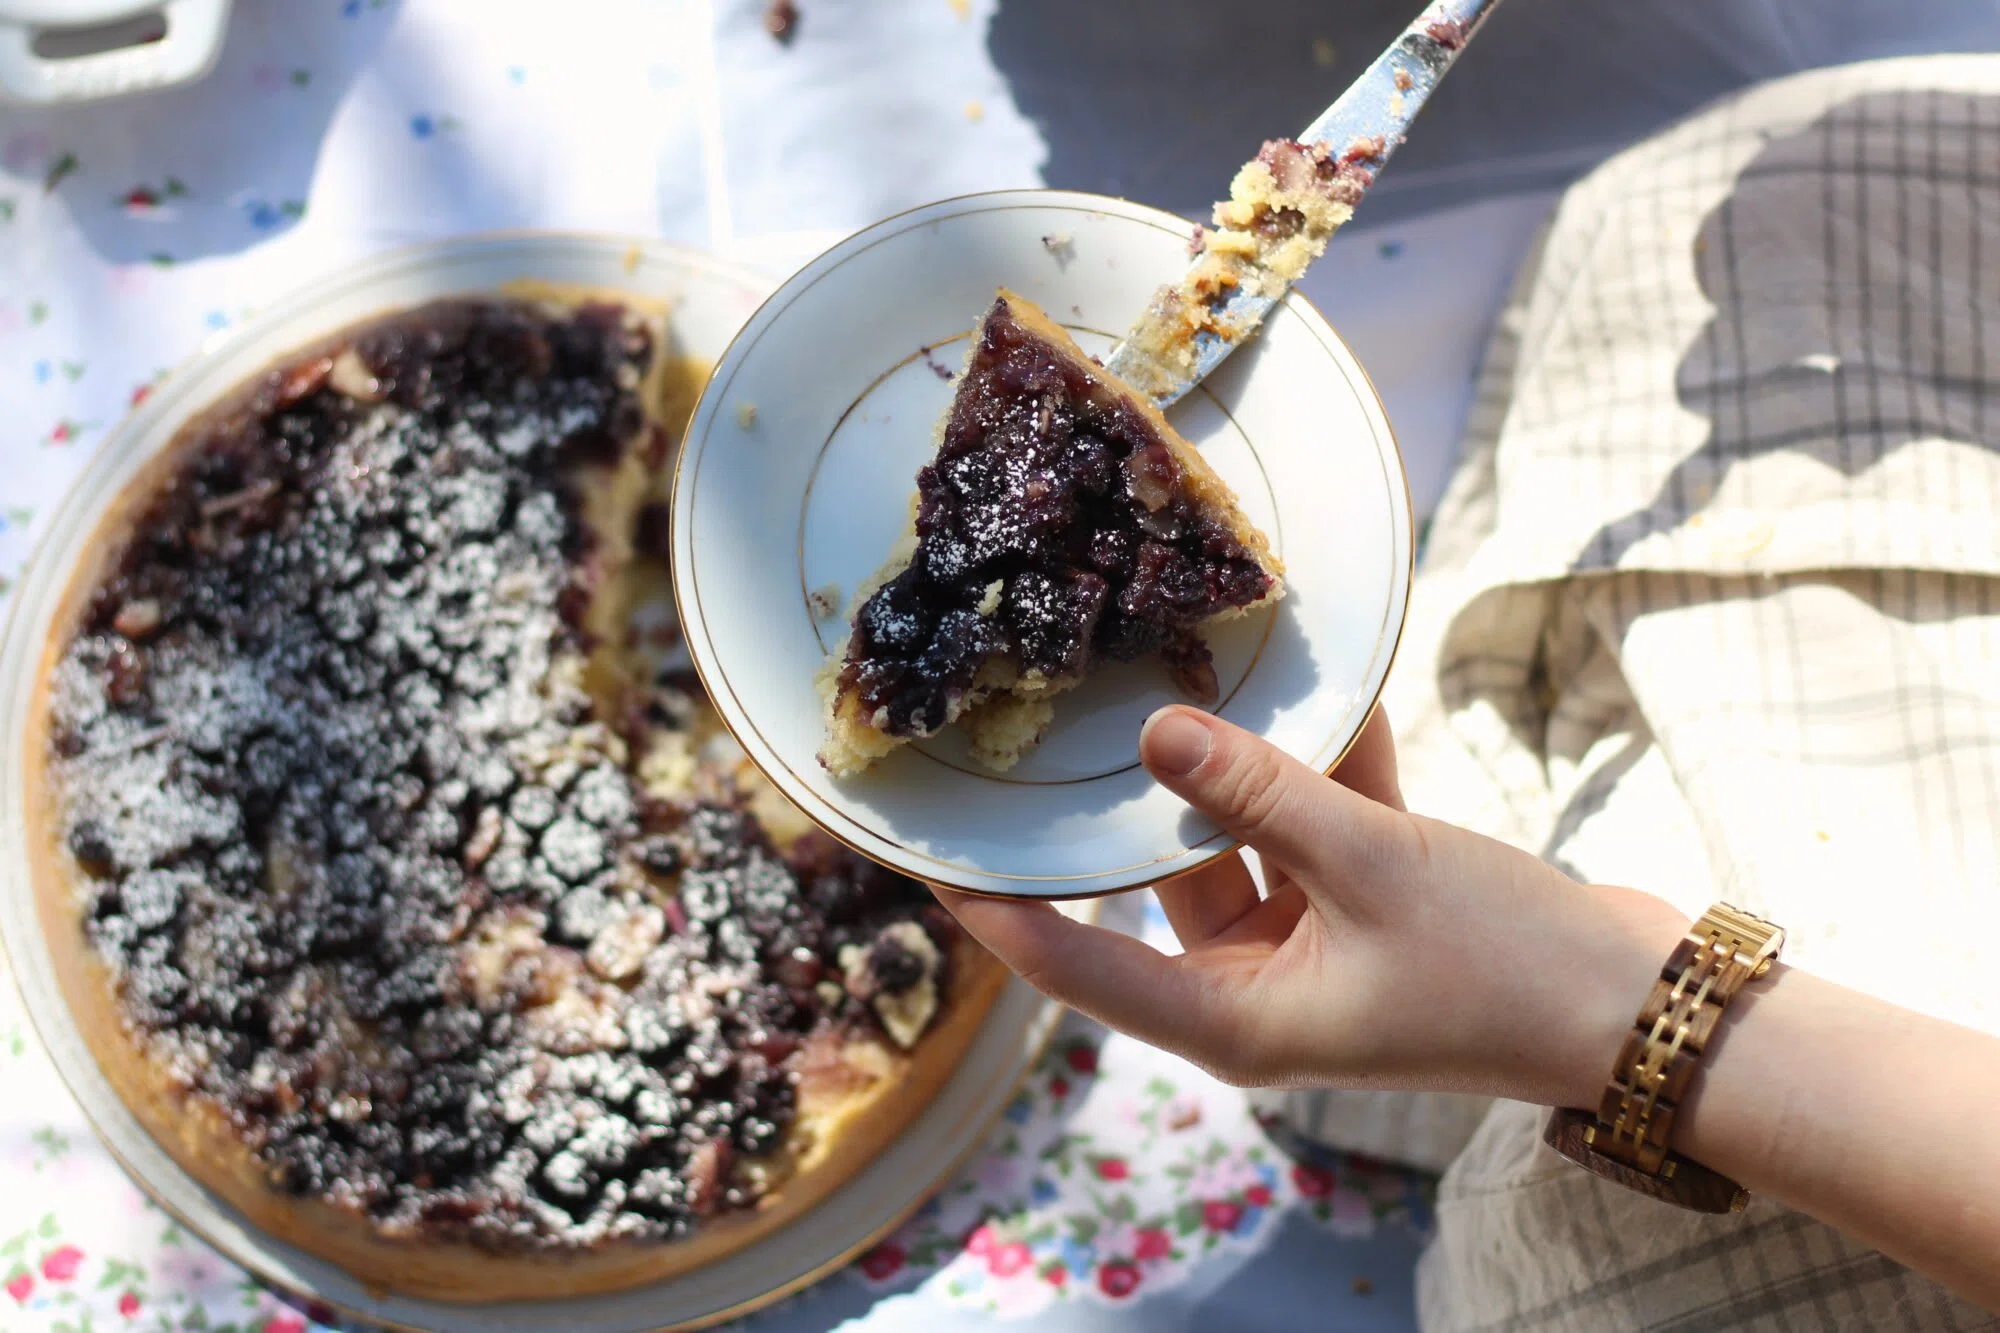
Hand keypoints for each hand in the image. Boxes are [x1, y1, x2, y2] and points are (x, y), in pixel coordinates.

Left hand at [934, 705, 1684, 1107]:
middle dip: (1131, 799)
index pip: (1077, 963)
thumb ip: (1263, 792)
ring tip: (1187, 666)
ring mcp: (1311, 949)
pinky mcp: (1363, 910)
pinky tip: (1324, 685)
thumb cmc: (1503, 964)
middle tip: (1057, 714)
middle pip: (1157, 885)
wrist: (1640, 1007)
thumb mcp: (1374, 864)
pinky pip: (1315, 831)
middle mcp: (1257, 990)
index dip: (999, 912)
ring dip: (1239, 767)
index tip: (930, 851)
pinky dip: (1321, 772)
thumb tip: (1156, 731)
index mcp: (1234, 1017)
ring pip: (1240, 842)